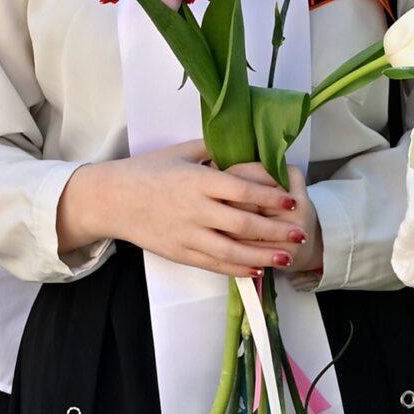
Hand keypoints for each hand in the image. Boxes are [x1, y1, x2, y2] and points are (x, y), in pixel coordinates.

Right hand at [57, 140, 308, 276]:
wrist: (111, 199)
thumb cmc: (147, 171)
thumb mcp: (180, 151)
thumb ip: (212, 149)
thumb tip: (244, 143)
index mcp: (198, 180)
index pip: (242, 191)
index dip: (271, 198)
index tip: (292, 201)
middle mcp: (195, 209)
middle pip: (243, 224)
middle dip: (275, 231)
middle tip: (301, 234)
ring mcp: (187, 234)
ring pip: (232, 251)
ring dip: (263, 256)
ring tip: (286, 259)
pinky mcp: (179, 252)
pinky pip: (213, 264)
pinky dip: (237, 269)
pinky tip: (256, 269)